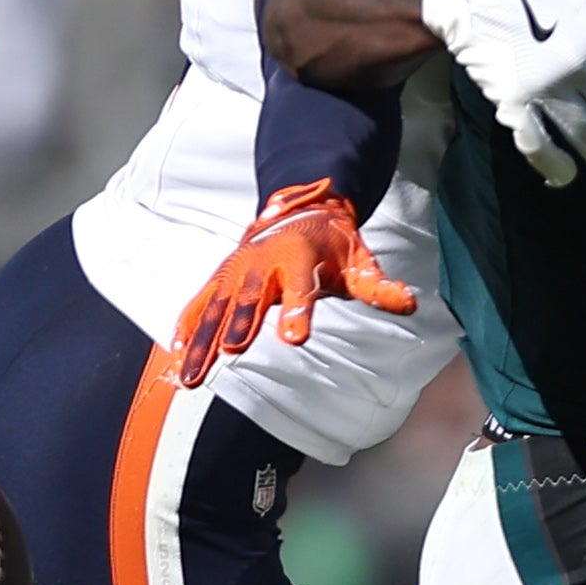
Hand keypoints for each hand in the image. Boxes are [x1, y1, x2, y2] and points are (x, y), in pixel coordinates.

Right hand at [171, 179, 417, 384]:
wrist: (298, 209)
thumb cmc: (333, 245)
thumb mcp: (360, 263)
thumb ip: (379, 286)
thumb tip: (411, 303)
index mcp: (300, 257)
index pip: (301, 288)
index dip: (298, 312)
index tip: (294, 339)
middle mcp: (264, 263)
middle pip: (251, 298)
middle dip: (239, 323)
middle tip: (231, 350)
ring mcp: (238, 271)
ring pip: (217, 308)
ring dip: (202, 341)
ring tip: (191, 375)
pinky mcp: (221, 278)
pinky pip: (201, 304)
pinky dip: (188, 327)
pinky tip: (174, 354)